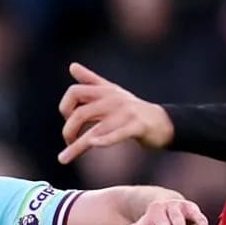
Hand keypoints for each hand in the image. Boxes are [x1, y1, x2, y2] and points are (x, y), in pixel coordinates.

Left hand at [58, 63, 174, 163]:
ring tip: (63, 158)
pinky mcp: (137, 126)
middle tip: (68, 143)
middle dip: (69, 131)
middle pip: (81, 113)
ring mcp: (126, 113)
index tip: (68, 120)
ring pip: (96, 130)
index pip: (74, 92)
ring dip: (77, 146)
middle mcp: (113, 100)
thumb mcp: (111, 91)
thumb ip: (91, 80)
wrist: (162, 121)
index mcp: (104, 91)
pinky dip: (105, 140)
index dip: (65, 107)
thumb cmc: (132, 108)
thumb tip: (72, 66)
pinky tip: (93, 145)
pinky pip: (118, 134)